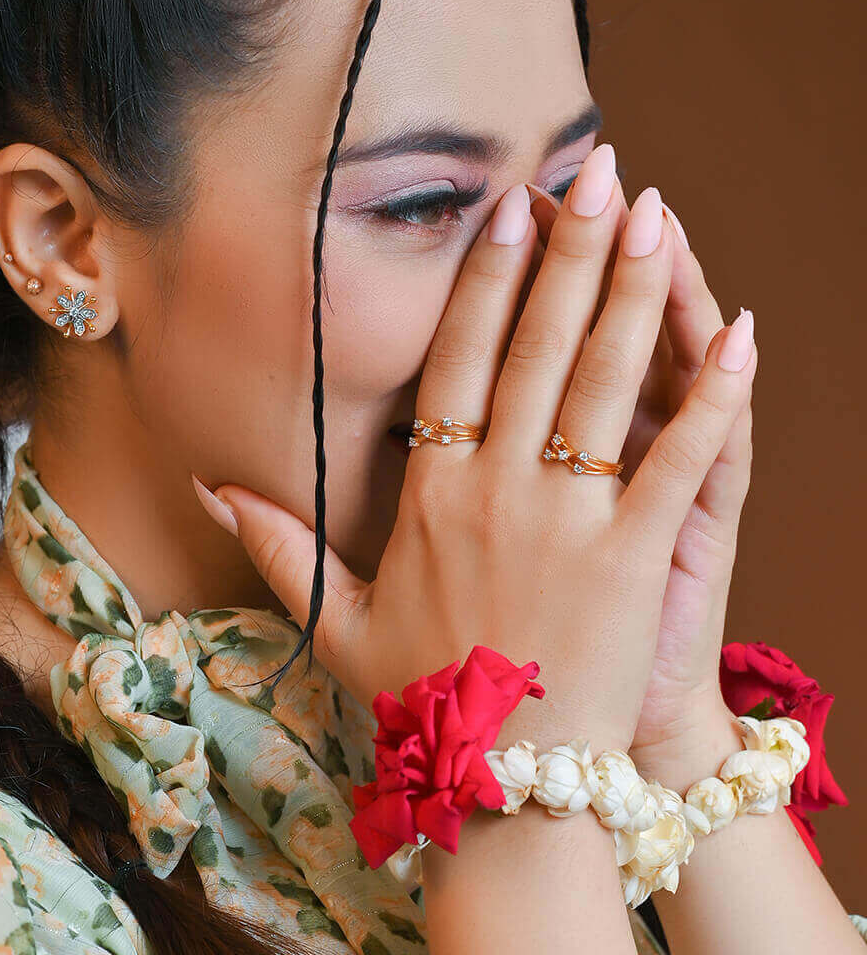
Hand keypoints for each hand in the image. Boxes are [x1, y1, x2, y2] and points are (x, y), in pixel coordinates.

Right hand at [194, 143, 756, 767]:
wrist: (503, 783)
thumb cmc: (422, 706)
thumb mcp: (338, 624)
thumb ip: (279, 546)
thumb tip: (214, 486)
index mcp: (431, 495)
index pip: (458, 360)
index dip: (489, 277)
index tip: (511, 208)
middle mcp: (497, 489)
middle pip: (537, 344)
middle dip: (573, 248)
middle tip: (602, 171)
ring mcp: (567, 518)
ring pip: (606, 381)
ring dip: (637, 290)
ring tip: (658, 214)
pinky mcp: (631, 555)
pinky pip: (677, 456)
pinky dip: (711, 395)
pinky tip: (739, 335)